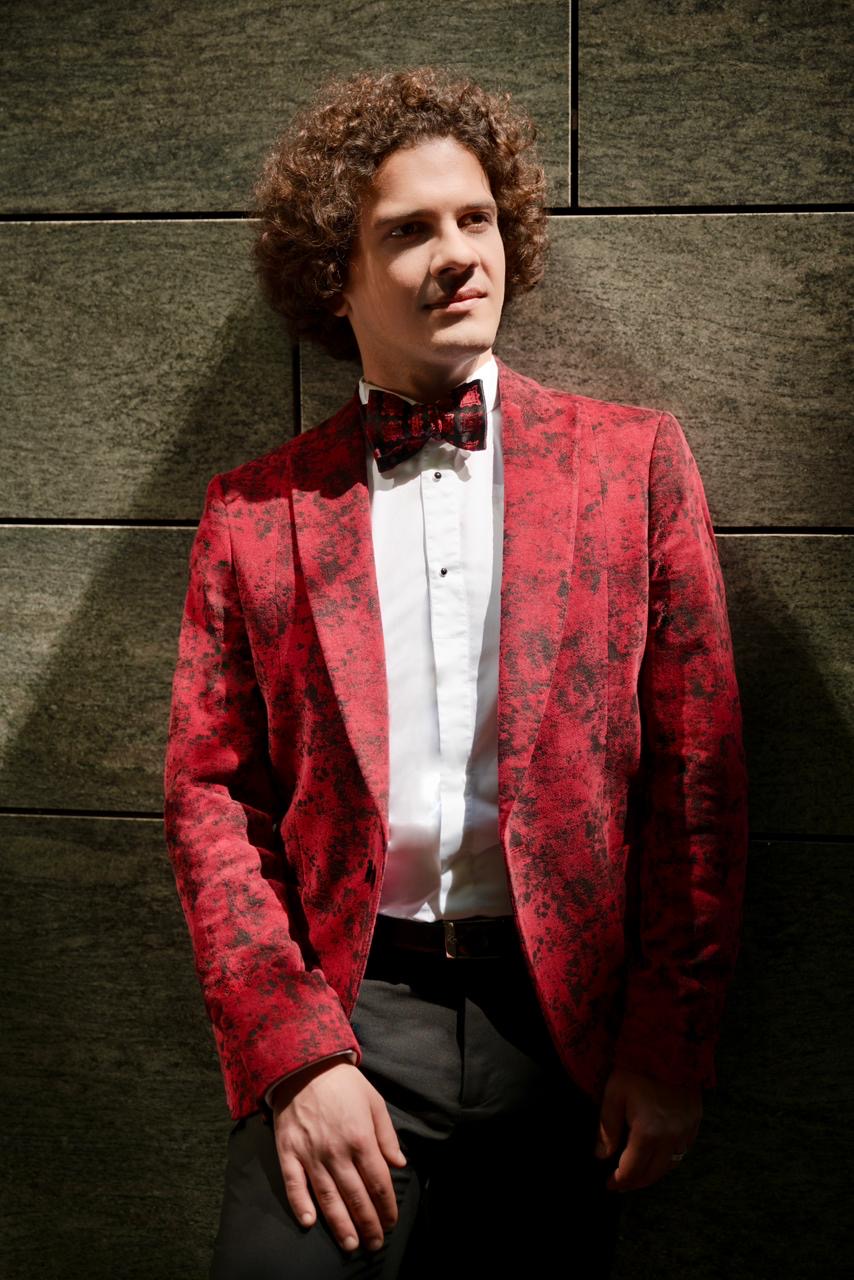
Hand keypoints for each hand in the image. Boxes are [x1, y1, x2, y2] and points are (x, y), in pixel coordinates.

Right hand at [271, 1060, 406, 1252]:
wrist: (304, 1064)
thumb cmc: (343, 1083)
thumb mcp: (374, 1101)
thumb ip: (387, 1136)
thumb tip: (399, 1164)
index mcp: (360, 1138)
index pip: (378, 1182)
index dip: (386, 1206)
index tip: (390, 1221)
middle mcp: (336, 1151)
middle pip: (356, 1196)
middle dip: (368, 1223)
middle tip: (374, 1244)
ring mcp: (310, 1153)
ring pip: (327, 1197)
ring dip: (340, 1224)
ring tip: (351, 1244)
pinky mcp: (288, 1152)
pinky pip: (294, 1184)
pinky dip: (300, 1204)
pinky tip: (309, 1222)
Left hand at [594, 1067, 701, 1191]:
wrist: (668, 1044)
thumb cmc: (636, 1068)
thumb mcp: (613, 1095)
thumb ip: (607, 1129)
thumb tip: (601, 1156)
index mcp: (648, 1133)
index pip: (633, 1170)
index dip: (620, 1181)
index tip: (609, 1184)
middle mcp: (671, 1137)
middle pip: (654, 1173)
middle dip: (636, 1182)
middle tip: (622, 1184)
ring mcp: (687, 1130)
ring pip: (671, 1165)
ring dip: (654, 1172)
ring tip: (639, 1172)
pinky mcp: (696, 1120)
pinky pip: (684, 1149)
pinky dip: (670, 1158)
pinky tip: (659, 1154)